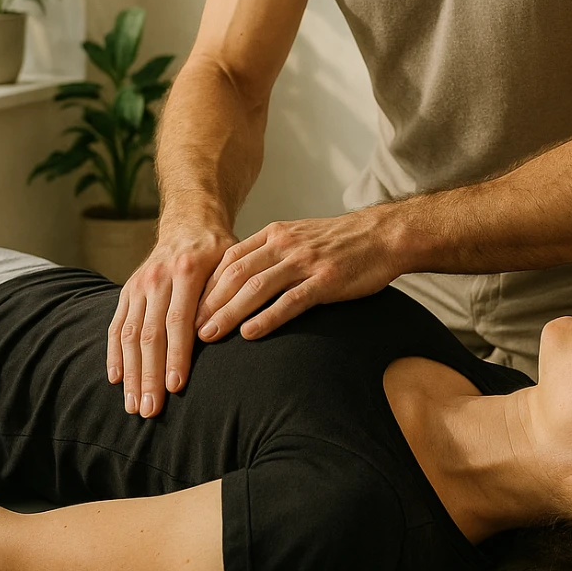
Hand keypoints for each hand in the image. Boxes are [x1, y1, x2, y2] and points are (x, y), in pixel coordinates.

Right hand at [106, 225, 237, 416]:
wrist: (190, 224)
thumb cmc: (219, 250)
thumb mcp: (233, 262)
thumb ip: (226, 293)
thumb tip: (220, 332)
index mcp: (186, 271)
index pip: (178, 321)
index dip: (176, 355)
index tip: (176, 387)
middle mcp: (157, 278)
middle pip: (150, 335)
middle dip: (148, 376)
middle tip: (150, 411)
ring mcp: (138, 285)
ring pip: (131, 335)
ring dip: (130, 373)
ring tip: (133, 406)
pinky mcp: (127, 292)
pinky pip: (117, 326)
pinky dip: (115, 354)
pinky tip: (115, 379)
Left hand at [194, 207, 400, 342]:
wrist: (384, 235)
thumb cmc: (342, 242)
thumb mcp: (300, 236)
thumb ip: (272, 253)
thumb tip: (241, 278)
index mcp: (276, 234)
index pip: (229, 259)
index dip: (205, 285)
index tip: (187, 308)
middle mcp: (285, 245)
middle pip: (235, 274)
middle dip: (207, 303)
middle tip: (187, 329)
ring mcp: (305, 262)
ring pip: (256, 288)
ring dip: (228, 313)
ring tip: (208, 336)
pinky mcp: (326, 280)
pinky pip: (290, 301)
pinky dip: (267, 318)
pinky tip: (250, 335)